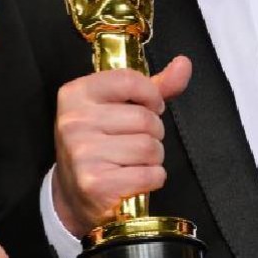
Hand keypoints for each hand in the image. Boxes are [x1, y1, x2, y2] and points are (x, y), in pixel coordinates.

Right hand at [53, 56, 192, 237]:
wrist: (75, 194)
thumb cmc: (102, 145)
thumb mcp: (120, 108)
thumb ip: (155, 86)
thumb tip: (184, 64)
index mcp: (76, 95)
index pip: (129, 80)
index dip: (151, 96)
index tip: (149, 108)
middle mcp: (74, 122)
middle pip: (145, 118)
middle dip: (153, 133)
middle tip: (135, 142)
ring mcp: (82, 153)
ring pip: (150, 147)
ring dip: (153, 158)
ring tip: (133, 162)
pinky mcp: (95, 184)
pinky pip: (150, 174)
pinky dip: (152, 179)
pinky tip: (133, 179)